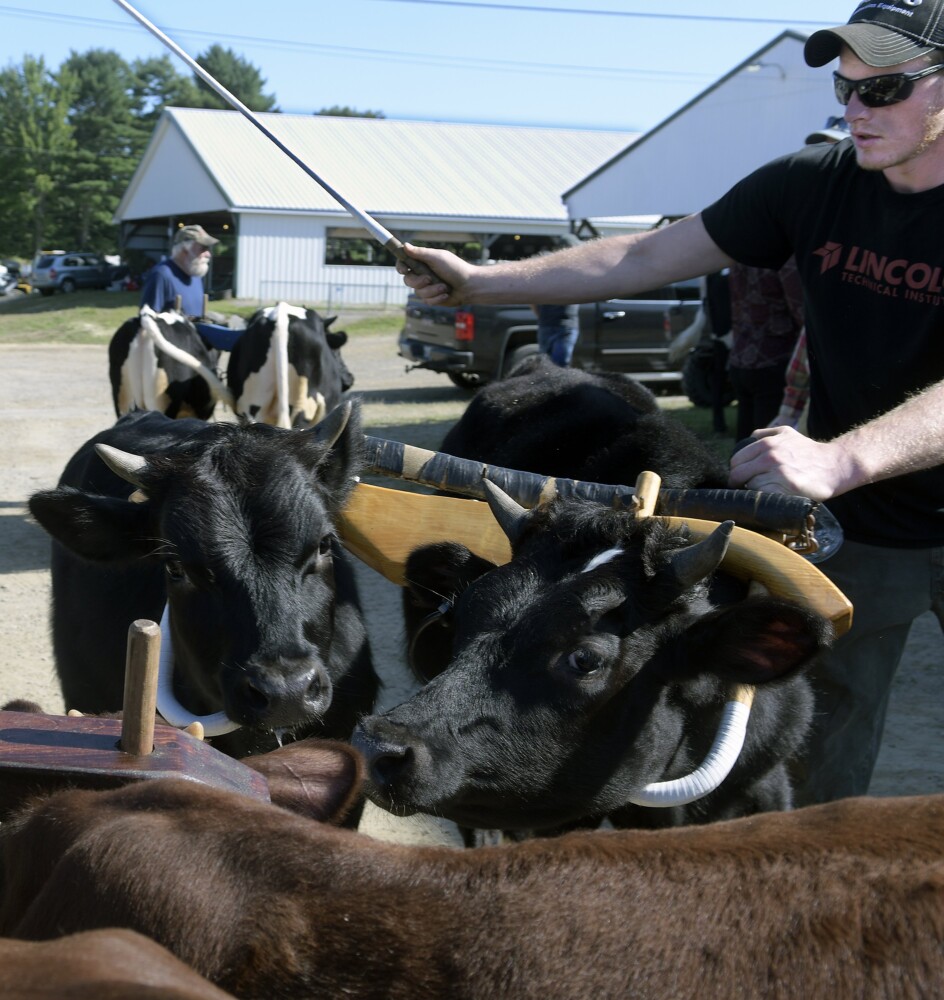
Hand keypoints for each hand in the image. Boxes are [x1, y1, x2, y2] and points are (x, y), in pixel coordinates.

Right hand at [396, 244, 473, 305]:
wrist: (469, 286)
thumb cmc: (455, 268)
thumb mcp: (437, 258)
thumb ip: (420, 253)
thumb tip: (405, 245)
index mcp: (422, 263)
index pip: (404, 264)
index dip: (401, 267)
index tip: (404, 269)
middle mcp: (422, 275)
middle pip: (408, 280)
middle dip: (418, 281)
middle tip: (429, 278)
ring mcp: (427, 288)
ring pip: (418, 293)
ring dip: (432, 290)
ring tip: (444, 287)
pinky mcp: (432, 299)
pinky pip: (427, 301)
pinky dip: (437, 298)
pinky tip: (446, 294)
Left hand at [728, 426, 849, 500]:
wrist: (835, 464)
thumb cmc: (808, 451)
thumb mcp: (786, 433)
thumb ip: (764, 434)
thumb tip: (745, 440)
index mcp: (766, 443)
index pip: (736, 461)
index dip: (736, 471)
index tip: (740, 478)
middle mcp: (770, 456)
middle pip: (738, 474)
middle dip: (739, 483)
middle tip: (746, 488)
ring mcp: (779, 472)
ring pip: (750, 486)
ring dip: (754, 490)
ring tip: (766, 489)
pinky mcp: (788, 487)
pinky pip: (764, 495)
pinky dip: (765, 497)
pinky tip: (774, 494)